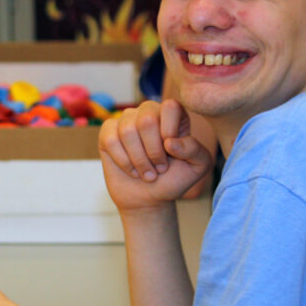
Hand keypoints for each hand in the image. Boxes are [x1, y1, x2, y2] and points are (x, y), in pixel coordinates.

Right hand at [98, 99, 212, 211]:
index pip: (170, 107)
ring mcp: (126, 120)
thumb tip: (170, 142)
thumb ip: (195, 149)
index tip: (170, 153)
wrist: (149, 198)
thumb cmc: (174, 179)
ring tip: (147, 173)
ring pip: (127, 130)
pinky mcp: (108, 132)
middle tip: (159, 168)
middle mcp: (149, 111)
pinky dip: (122, 160)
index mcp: (173, 114)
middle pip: (147, 119)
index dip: (169, 132)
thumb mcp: (197, 166)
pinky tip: (131, 170)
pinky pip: (110, 139)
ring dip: (139, 160)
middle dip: (153, 151)